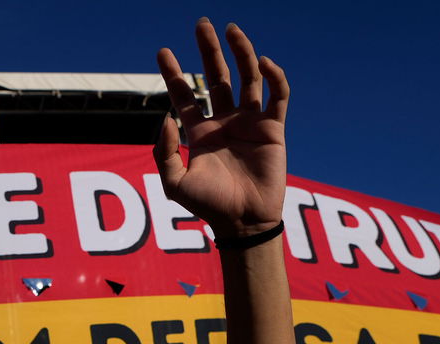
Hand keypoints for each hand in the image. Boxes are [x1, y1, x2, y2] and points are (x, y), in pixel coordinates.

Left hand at [154, 19, 288, 237]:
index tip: (163, 51)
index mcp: (201, 133)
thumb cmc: (209, 206)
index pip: (185, 95)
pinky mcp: (273, 128)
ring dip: (241, 52)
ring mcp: (249, 123)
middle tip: (201, 24)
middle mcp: (224, 122)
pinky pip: (276, 96)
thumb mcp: (175, 182)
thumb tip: (167, 117)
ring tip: (232, 29)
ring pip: (246, 79)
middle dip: (209, 51)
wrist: (242, 222)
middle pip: (216, 77)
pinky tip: (263, 62)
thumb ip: (165, 151)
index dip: (173, 73)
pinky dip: (273, 77)